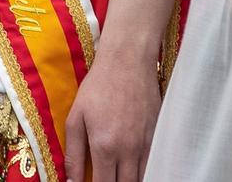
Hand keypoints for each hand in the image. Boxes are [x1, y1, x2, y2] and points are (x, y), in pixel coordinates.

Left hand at [65, 45, 159, 181]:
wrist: (128, 61)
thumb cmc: (98, 87)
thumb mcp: (76, 118)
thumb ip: (73, 154)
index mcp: (105, 147)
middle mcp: (129, 150)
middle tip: (105, 177)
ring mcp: (147, 143)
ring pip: (142, 178)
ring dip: (129, 180)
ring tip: (118, 174)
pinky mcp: (158, 135)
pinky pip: (153, 163)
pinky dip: (144, 170)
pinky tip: (134, 167)